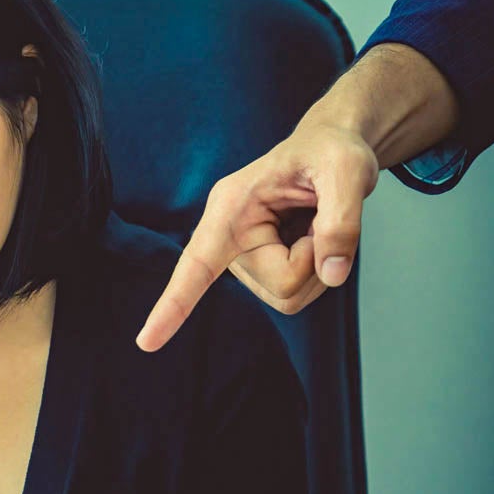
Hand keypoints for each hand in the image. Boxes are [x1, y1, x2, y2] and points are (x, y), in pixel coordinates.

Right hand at [135, 120, 378, 350]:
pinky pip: (296, 294)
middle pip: (280, 283)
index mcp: (232, 206)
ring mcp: (243, 256)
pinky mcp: (260, 269)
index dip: (172, 305)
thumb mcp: (347, 170)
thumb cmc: (330, 150)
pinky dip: (319, 270)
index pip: (197, 263)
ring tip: (316, 223)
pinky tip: (311, 237)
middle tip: (323, 214)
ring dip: (318, 266)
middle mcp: (228, 236)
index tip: (145, 343)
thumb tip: (332, 274)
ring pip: (288, 295)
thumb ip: (342, 221)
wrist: (329, 149)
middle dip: (316, 259)